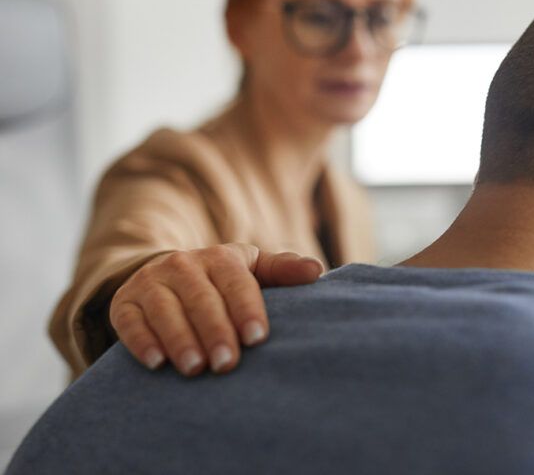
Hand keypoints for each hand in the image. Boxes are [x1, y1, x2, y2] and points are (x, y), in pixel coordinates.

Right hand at [109, 244, 323, 375]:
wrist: (166, 277)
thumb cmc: (223, 281)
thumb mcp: (252, 271)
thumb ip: (282, 271)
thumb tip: (317, 271)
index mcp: (219, 257)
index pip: (236, 281)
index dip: (246, 308)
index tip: (258, 337)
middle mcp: (182, 265)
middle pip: (200, 298)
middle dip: (215, 331)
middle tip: (227, 364)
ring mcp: (150, 283)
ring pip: (164, 309)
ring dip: (179, 339)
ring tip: (195, 368)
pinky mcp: (124, 304)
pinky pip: (129, 322)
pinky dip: (141, 342)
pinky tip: (157, 363)